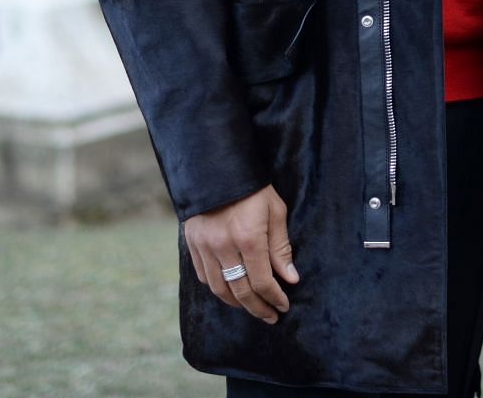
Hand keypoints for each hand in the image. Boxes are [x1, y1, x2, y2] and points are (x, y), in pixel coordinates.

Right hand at [182, 184, 298, 323]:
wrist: (217, 167)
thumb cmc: (253, 188)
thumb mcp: (275, 211)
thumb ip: (281, 247)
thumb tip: (290, 278)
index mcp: (248, 238)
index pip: (262, 282)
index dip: (274, 298)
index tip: (283, 305)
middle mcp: (223, 246)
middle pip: (240, 291)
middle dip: (258, 308)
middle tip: (271, 316)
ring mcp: (205, 246)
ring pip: (219, 289)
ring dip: (237, 303)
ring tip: (252, 306)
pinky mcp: (192, 243)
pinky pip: (203, 276)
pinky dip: (217, 288)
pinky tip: (229, 290)